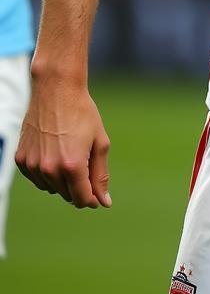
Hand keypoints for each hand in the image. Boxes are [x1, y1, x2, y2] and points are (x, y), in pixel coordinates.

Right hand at [15, 74, 111, 208]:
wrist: (56, 91)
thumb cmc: (83, 114)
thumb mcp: (100, 143)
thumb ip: (101, 175)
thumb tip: (104, 202)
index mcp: (72, 165)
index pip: (82, 199)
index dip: (93, 199)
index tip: (98, 195)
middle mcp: (49, 169)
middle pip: (67, 195)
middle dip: (80, 188)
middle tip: (86, 165)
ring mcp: (33, 165)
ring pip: (51, 189)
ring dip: (63, 181)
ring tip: (71, 155)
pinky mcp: (22, 160)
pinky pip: (37, 178)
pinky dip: (48, 173)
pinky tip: (55, 154)